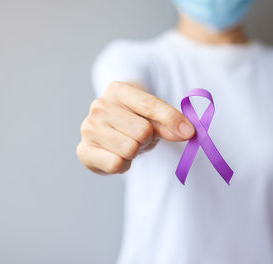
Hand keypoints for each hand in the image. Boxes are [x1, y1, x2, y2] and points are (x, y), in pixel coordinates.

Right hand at [76, 81, 194, 174]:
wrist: (109, 131)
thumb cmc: (133, 120)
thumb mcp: (153, 117)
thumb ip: (169, 123)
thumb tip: (187, 132)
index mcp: (117, 90)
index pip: (149, 105)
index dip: (172, 119)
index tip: (189, 132)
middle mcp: (99, 106)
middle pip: (142, 131)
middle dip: (147, 138)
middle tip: (140, 137)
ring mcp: (88, 128)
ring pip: (130, 149)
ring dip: (135, 152)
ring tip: (127, 144)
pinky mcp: (83, 150)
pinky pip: (115, 164)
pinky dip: (123, 165)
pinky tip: (117, 155)